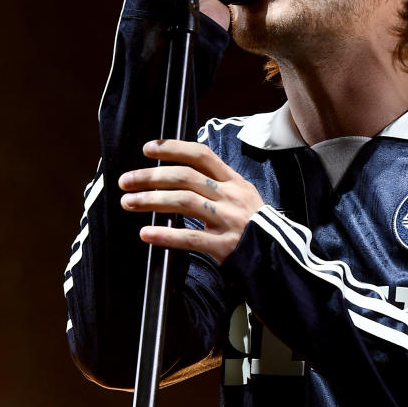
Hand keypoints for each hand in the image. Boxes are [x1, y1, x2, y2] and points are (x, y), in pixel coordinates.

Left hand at [119, 140, 264, 263]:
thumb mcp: (244, 197)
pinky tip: (146, 234)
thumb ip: (217, 186)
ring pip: (184, 202)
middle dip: (151, 177)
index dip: (173, 148)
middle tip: (126, 181)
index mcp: (234, 182)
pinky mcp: (225, 246)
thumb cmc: (256, 227)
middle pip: (185, 177)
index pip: (201, 155)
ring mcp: (229, 221)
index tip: (148, 149)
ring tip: (128, 203)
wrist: (281, 258)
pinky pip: (191, 238)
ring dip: (151, 200)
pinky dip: (166, 236)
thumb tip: (180, 174)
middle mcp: (231, 197)